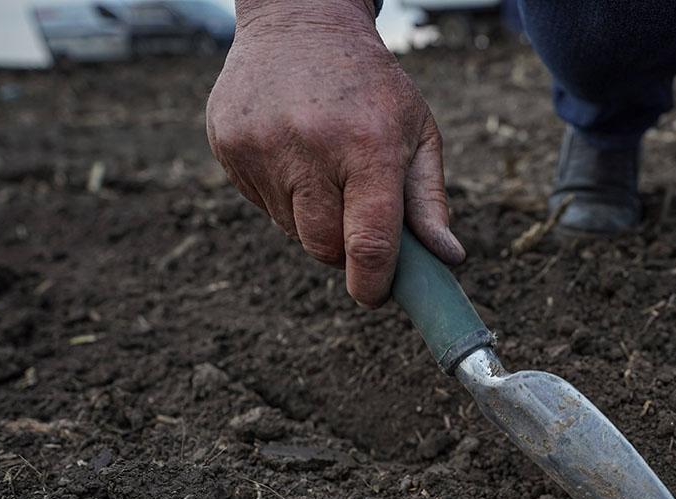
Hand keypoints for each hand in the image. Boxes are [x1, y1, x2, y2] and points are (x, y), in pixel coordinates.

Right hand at [206, 0, 464, 306]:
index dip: (373, 284)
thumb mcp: (417, 132)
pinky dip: (284, 197)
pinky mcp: (228, 145)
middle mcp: (309, 147)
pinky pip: (262, 205)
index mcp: (367, 145)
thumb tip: (447, 259)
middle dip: (345, 248)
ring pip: (292, 229)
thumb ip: (429, 201)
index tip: (376, 295)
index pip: (369, 244)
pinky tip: (294, 155)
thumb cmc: (370, 86)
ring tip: (325, 170)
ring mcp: (260, 146)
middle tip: (357, 217)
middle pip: (324, 246)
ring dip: (314, 219)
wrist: (300, 21)